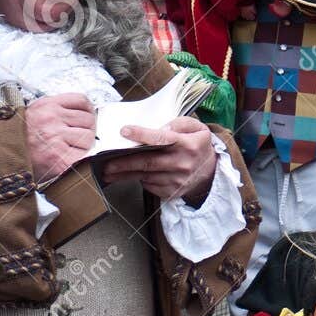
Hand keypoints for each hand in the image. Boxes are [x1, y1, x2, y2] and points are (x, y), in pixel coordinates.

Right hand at [25, 93, 95, 182]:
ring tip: (68, 149)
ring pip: (88, 137)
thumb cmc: (19, 137)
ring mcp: (56, 138)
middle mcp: (52, 118)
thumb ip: (57, 109)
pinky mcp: (60, 158)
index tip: (85, 119)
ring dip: (83, 145)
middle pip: (89, 120)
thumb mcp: (34, 112)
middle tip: (75, 139)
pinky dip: (79, 158)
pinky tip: (67, 159)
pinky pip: (83, 155)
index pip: (82, 101)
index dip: (88, 111)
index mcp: (47, 105)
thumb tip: (84, 112)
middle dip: (86, 130)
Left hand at [100, 115, 217, 202]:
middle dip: (124, 162)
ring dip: (125, 174)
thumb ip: (178, 123)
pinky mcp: (172, 192)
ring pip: (146, 176)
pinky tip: (128, 175)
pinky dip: (139, 180)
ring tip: (109, 171)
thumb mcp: (195, 127)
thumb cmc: (196, 145)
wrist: (210, 172)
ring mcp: (177, 181)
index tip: (124, 131)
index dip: (142, 135)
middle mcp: (183, 164)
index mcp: (188, 144)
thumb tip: (158, 128)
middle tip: (106, 162)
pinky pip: (150, 186)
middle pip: (148, 162)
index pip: (162, 139)